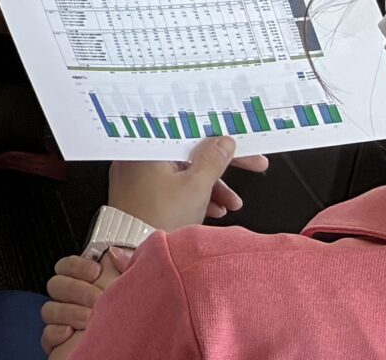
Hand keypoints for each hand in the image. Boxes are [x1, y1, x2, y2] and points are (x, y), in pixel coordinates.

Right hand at [41, 245, 132, 353]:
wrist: (145, 349)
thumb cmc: (138, 317)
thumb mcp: (135, 287)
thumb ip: (124, 266)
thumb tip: (113, 253)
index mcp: (87, 287)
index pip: (65, 266)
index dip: (75, 265)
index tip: (95, 271)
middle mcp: (74, 303)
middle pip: (55, 285)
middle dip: (76, 290)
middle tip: (97, 299)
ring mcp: (66, 323)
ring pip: (49, 309)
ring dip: (68, 312)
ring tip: (89, 320)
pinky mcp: (61, 345)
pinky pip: (46, 335)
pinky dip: (56, 333)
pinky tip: (71, 333)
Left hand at [108, 135, 266, 229]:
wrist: (133, 248)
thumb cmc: (163, 215)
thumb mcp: (196, 187)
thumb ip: (213, 162)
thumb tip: (225, 142)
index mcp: (148, 147)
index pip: (189, 135)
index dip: (219, 140)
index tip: (240, 142)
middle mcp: (139, 156)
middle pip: (188, 155)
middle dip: (220, 168)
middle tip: (252, 166)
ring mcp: (138, 176)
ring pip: (182, 173)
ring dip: (210, 187)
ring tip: (231, 204)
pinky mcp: (140, 194)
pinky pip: (171, 187)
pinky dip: (192, 196)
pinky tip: (213, 210)